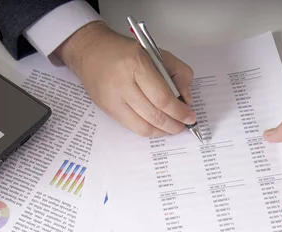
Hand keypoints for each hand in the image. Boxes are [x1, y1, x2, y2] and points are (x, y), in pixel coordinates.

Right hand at [56, 21, 195, 136]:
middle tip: (183, 126)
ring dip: (161, 131)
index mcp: (136, 65)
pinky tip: (157, 126)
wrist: (90, 50)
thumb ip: (179, 74)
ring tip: (172, 128)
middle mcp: (122, 84)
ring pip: (142, 127)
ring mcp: (112, 100)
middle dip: (173, 125)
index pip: (162, 98)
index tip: (190, 117)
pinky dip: (148, 129)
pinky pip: (131, 127)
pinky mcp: (107, 109)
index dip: (179, 112)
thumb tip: (186, 100)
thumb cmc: (125, 51)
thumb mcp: (158, 53)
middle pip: (154, 115)